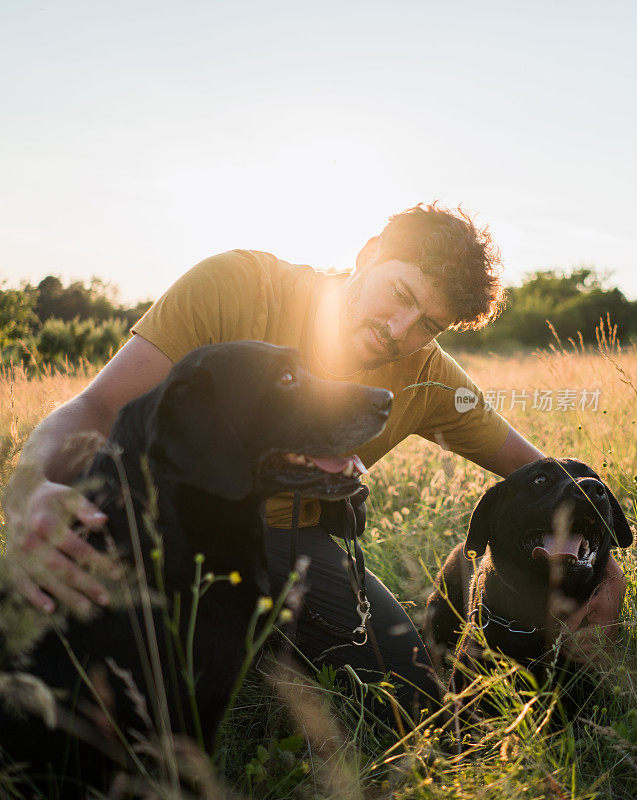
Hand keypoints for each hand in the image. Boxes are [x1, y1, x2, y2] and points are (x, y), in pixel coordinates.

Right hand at [4, 480, 120, 614]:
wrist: (19, 498)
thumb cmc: (52, 499)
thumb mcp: (70, 497)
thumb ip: (86, 510)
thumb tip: (104, 521)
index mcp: (46, 524)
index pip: (76, 547)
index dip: (97, 561)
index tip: (116, 573)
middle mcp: (30, 541)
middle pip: (61, 568)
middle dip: (84, 584)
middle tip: (105, 598)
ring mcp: (19, 555)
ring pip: (44, 579)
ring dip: (65, 595)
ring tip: (86, 606)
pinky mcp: (13, 563)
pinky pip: (23, 584)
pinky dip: (35, 596)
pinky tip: (51, 608)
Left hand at [561, 556, 626, 663]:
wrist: (615, 595)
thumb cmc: (601, 598)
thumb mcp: (587, 606)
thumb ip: (575, 619)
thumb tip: (563, 631)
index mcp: (602, 628)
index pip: (580, 639)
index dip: (567, 639)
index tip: (558, 638)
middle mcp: (607, 638)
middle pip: (585, 650)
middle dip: (570, 648)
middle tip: (558, 646)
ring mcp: (609, 642)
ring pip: (591, 657)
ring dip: (577, 656)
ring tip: (565, 652)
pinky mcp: (609, 643)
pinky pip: (598, 658)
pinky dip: (588, 659)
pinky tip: (578, 656)